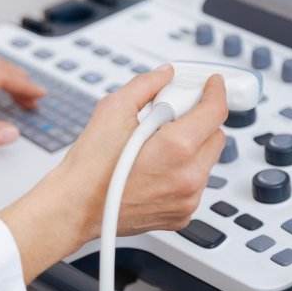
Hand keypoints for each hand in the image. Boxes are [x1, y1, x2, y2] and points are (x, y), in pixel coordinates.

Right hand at [0, 65, 227, 282]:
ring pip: (206, 162)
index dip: (214, 92)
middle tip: (170, 118)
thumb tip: (164, 75)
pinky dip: (183, 173)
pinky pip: (194, 185)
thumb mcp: (112, 110)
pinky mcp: (181, 215)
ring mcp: (186, 200)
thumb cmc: (89, 169)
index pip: (215, 112)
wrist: (75, 207)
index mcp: (176, 148)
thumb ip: (145, 85)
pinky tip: (155, 170)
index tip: (212, 85)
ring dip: (191, 149)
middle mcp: (188, 178)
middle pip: (216, 136)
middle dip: (199, 121)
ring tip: (155, 148)